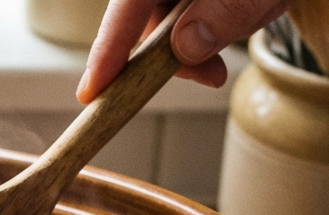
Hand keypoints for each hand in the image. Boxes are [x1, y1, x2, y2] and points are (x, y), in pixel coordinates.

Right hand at [77, 0, 289, 102]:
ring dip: (195, 44)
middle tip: (207, 77)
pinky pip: (190, 12)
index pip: (128, 2)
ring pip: (170, 17)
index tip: (94, 91)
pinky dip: (210, 30)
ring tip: (229, 53)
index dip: (109, 48)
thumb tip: (184, 48)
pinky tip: (235, 28)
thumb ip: (228, 10)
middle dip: (168, 53)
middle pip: (146, 13)